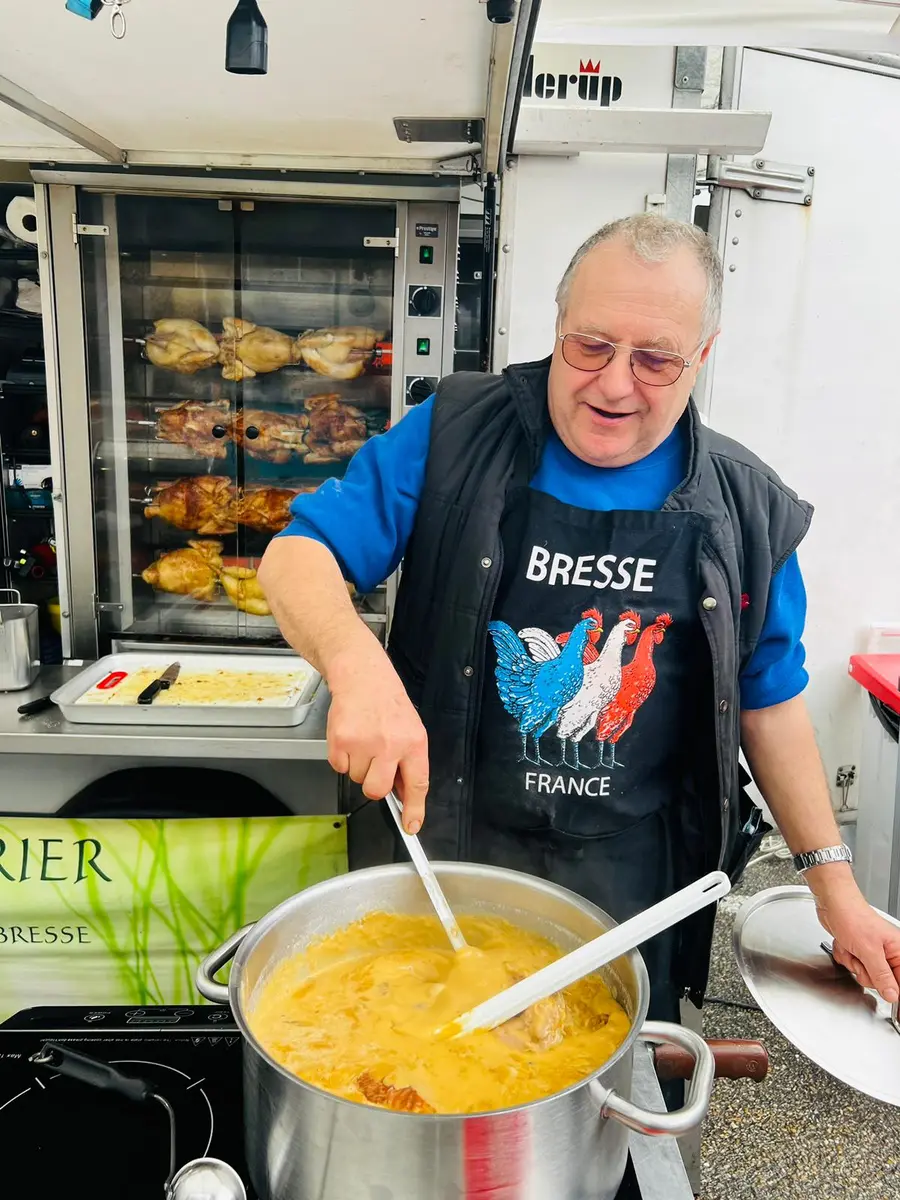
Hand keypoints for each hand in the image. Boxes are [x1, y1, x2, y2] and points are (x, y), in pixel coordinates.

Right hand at [326, 647, 428, 834]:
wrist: (362, 675)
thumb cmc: (387, 702)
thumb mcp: (410, 729)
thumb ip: (409, 762)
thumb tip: (404, 795)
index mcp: (414, 743)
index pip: (417, 784)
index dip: (414, 810)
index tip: (411, 826)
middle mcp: (390, 745)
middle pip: (378, 790)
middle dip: (374, 785)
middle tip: (374, 765)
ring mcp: (364, 743)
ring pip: (357, 778)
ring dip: (358, 765)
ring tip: (363, 740)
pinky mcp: (341, 741)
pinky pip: (339, 768)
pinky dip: (342, 757)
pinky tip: (350, 737)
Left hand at [816, 887, 899, 1003]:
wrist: (831, 903)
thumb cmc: (852, 917)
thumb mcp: (869, 951)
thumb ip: (882, 976)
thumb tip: (893, 995)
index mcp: (898, 951)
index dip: (891, 987)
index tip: (879, 984)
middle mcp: (887, 952)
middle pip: (881, 982)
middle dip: (865, 971)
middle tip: (861, 958)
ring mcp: (871, 952)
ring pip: (864, 974)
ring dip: (853, 962)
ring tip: (851, 947)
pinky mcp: (857, 950)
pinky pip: (852, 965)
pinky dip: (845, 956)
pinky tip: (844, 944)